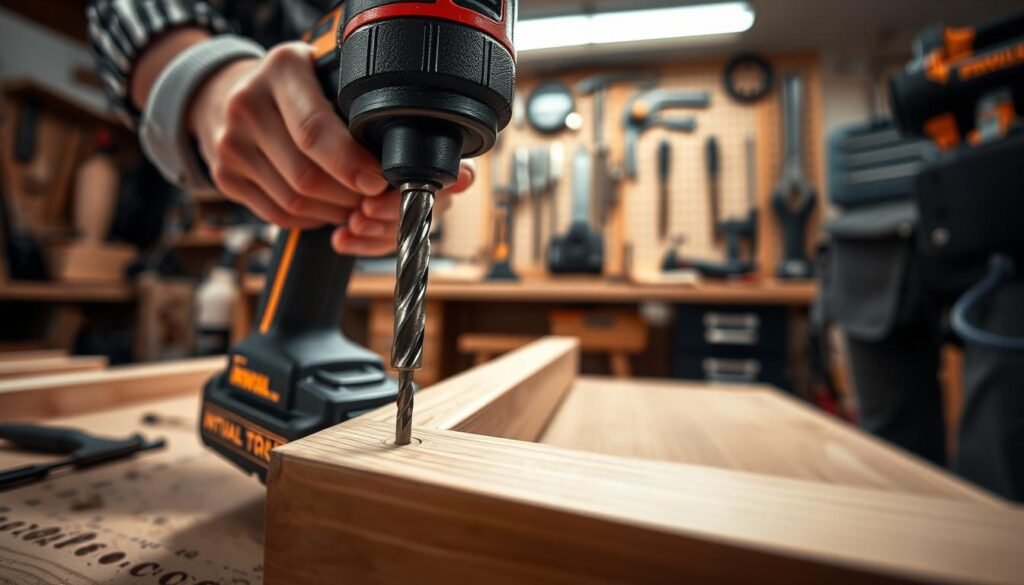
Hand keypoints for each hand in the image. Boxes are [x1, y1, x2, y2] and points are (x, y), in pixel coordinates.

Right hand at [187, 42, 473, 255]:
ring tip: (354, 201)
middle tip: (375, 198)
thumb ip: (366, 105)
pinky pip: (279, 215)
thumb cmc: (301, 88)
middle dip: (350, 197)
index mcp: (283, 67)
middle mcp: (247, 103)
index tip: (379, 181)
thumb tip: (447, 162)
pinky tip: (327, 205)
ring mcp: (230, 143)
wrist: (230, 93)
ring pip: (295, 201)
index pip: (316, 130)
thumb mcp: (330, 74)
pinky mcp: (224, 175)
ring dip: (335, 211)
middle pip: (307, 176)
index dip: (351, 164)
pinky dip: (311, 218)